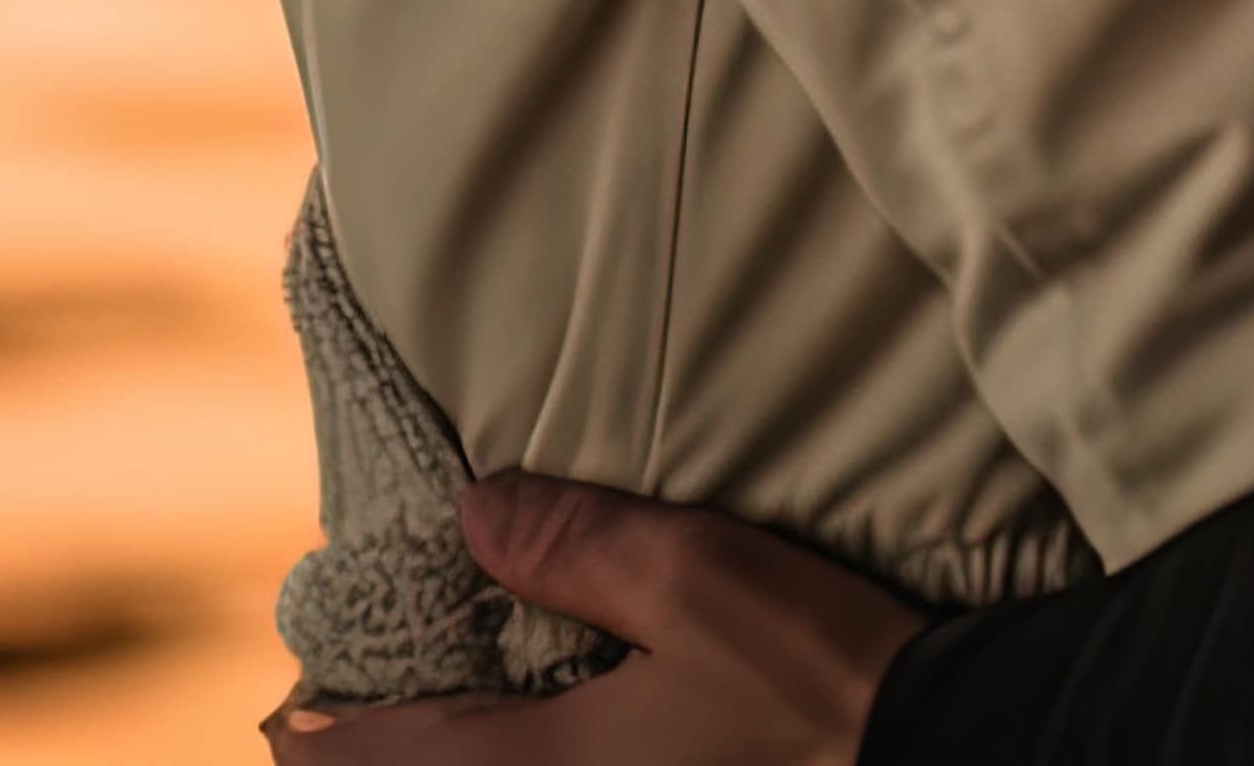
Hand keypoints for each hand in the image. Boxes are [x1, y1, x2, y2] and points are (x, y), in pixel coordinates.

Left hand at [257, 474, 924, 756]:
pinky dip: (519, 758)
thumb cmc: (819, 685)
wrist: (951, 759)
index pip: (356, 759)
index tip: (302, 689)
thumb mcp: (695, 577)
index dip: (311, 724)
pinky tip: (554, 731)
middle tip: (360, 707)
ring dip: (448, 757)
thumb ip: (571, 541)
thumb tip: (474, 512)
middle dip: (373, 752)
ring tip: (456, 718)